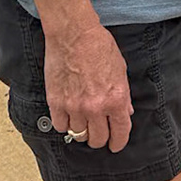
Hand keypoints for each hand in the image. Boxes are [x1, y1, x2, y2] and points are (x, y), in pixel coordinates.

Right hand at [43, 19, 131, 151]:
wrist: (74, 34)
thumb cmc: (99, 47)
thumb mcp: (121, 70)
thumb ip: (123, 95)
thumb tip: (125, 113)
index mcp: (115, 99)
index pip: (120, 133)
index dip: (118, 142)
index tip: (115, 145)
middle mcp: (95, 107)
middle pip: (97, 139)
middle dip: (100, 139)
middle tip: (99, 134)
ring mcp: (74, 106)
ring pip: (78, 135)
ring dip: (82, 131)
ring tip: (83, 123)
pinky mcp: (56, 102)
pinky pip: (60, 126)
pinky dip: (65, 124)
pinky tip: (68, 116)